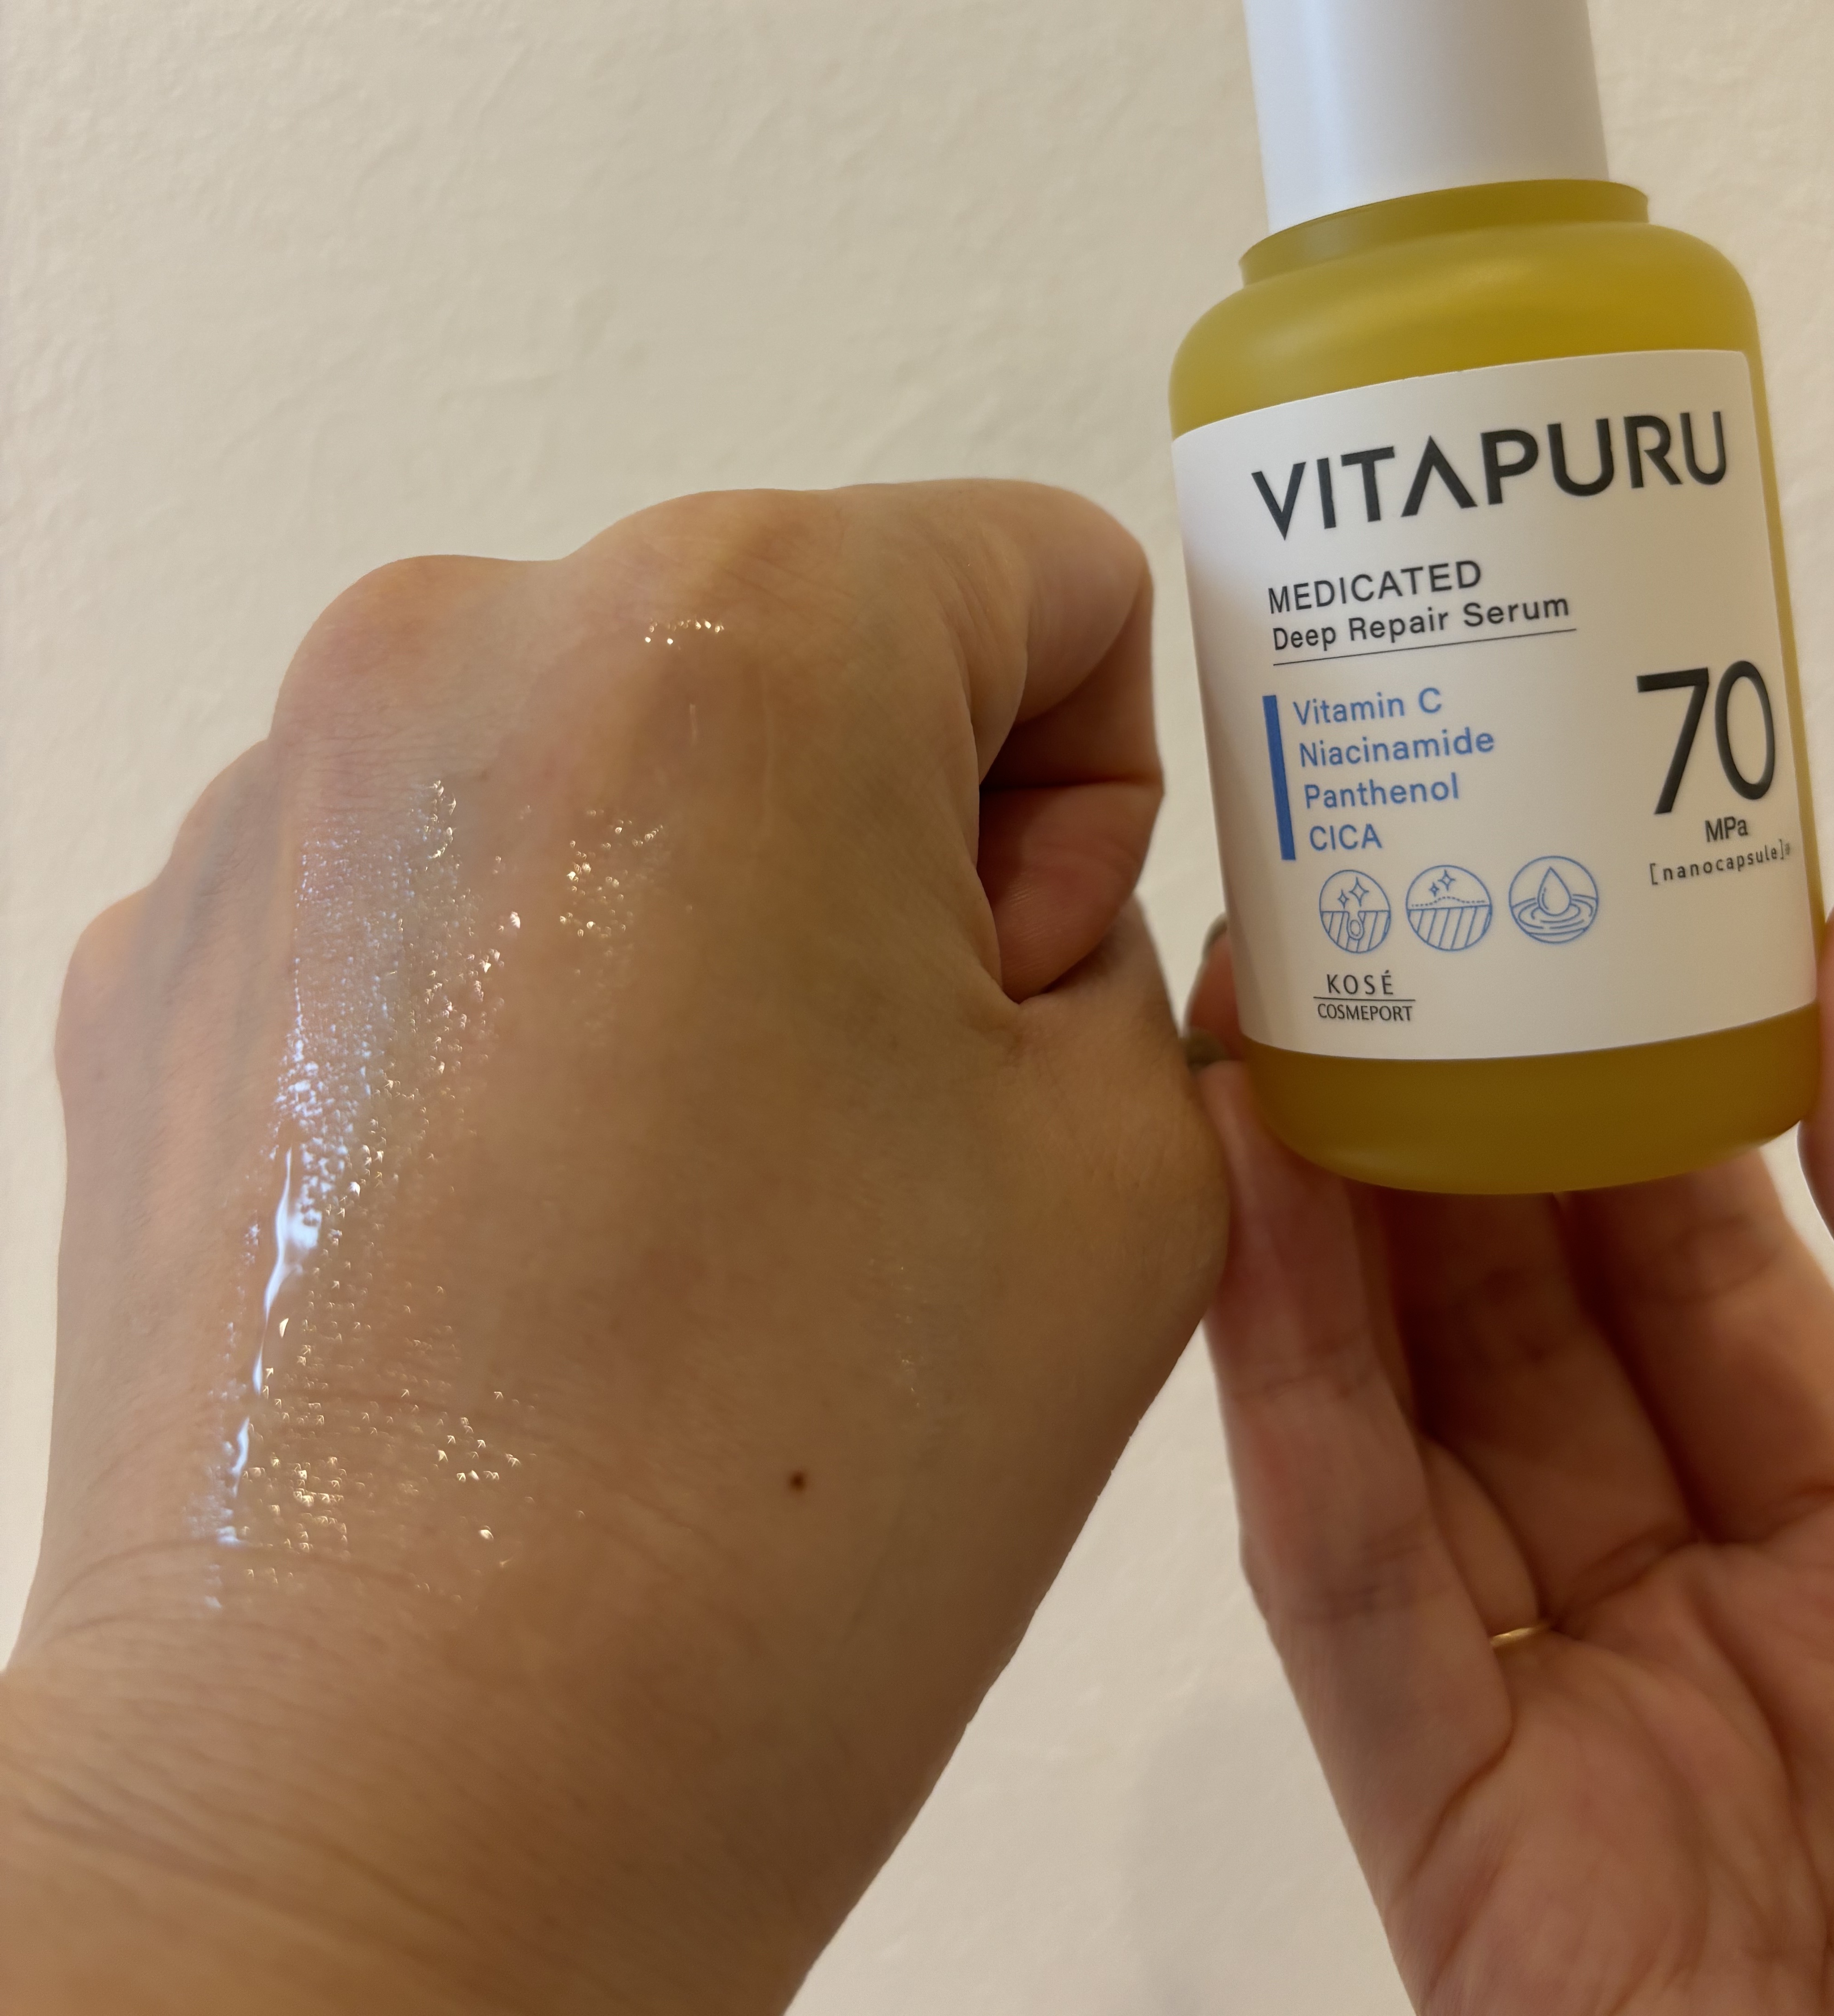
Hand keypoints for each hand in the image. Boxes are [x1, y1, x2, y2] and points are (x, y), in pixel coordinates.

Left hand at [0, 482, 1224, 2014]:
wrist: (385, 1805)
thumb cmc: (793, 1487)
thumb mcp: (1124, 1161)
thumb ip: (1113, 933)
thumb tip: (994, 888)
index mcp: (732, 637)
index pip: (1037, 575)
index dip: (1087, 788)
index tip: (1015, 991)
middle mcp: (462, 643)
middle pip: (803, 642)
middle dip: (886, 829)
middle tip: (867, 1114)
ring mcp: (277, 796)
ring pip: (609, 753)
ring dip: (692, 898)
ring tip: (679, 1184)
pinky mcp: (162, 946)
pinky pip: (431, 872)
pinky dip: (516, 982)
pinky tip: (521, 1210)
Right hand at [1194, 808, 1833, 2012]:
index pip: (1711, 1273)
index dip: (1617, 1092)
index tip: (1548, 920)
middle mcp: (1711, 1628)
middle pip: (1533, 1340)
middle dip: (1438, 1129)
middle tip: (1358, 933)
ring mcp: (1574, 1740)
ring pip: (1414, 1440)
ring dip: (1320, 1229)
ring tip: (1253, 1023)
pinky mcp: (1464, 1856)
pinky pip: (1361, 1596)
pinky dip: (1287, 1403)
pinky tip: (1239, 1219)